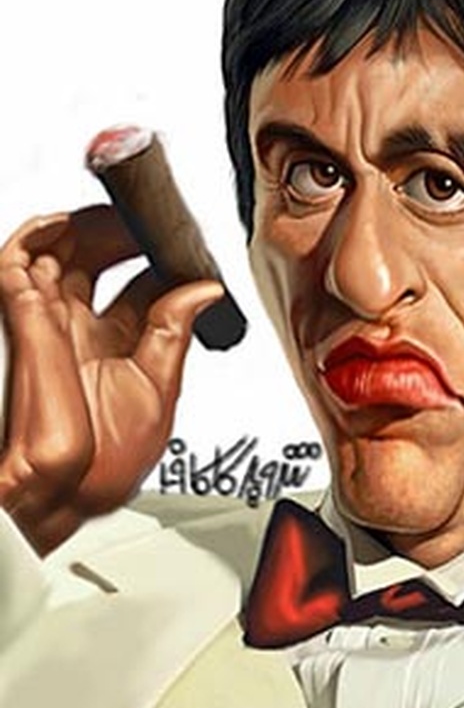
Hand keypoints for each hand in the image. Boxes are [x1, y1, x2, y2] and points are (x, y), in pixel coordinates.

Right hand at [0, 205, 222, 552]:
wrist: (59, 495)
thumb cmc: (100, 467)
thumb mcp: (156, 392)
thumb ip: (173, 334)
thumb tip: (203, 292)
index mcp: (119, 346)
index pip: (141, 284)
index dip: (162, 258)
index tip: (182, 241)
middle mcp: (83, 329)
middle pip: (99, 260)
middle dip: (125, 233)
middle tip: (150, 220)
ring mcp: (51, 320)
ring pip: (60, 252)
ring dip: (87, 225)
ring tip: (118, 212)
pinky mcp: (21, 317)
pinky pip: (17, 261)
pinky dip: (40, 234)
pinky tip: (67, 222)